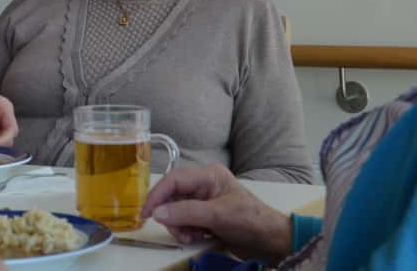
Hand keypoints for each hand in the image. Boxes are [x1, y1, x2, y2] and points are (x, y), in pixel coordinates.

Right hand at [141, 163, 291, 263]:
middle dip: (172, 216)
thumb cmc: (250, 220)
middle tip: (179, 231)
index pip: (174, 179)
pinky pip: (184, 222)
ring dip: (180, 227)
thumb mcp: (218, 215)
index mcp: (208, 175)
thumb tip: (158, 213)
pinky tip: (198, 237)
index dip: (157, 194)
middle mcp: (204, 185)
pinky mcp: (205, 217)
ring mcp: (204, 201)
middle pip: (172, 197)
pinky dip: (186, 231)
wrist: (270, 241)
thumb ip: (186, 212)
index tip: (146, 212)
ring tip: (192, 236)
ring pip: (176, 211)